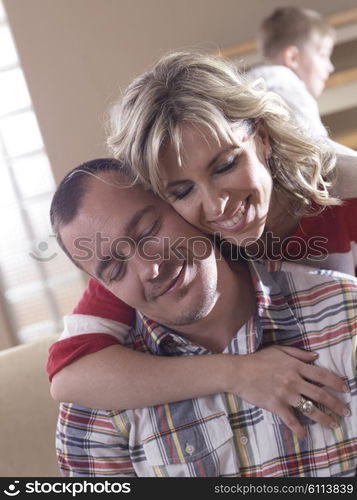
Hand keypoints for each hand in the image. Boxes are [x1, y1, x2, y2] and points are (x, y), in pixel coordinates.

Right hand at [228, 345, 349, 438]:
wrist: (238, 371)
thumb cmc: (257, 359)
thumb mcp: (278, 350)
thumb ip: (298, 354)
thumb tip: (316, 356)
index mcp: (295, 366)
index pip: (322, 375)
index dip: (336, 382)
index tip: (346, 389)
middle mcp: (294, 380)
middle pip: (321, 394)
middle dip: (336, 404)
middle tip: (346, 411)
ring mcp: (285, 394)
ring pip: (310, 408)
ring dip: (324, 419)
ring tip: (334, 425)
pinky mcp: (276, 405)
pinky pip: (290, 419)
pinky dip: (298, 429)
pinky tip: (304, 435)